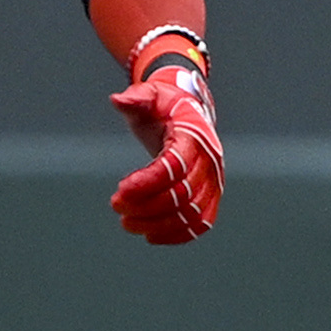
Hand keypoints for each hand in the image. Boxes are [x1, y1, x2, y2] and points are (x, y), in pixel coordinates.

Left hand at [110, 65, 223, 245]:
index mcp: (194, 136)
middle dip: (147, 205)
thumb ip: (135, 98)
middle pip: (182, 194)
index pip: (174, 166)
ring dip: (158, 223)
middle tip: (116, 206)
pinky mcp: (212, 195)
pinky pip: (202, 222)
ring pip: (191, 213)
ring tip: (126, 223)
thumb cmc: (164, 105)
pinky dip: (179, 234)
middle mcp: (210, 161)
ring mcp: (214, 181)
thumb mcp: (149, 95)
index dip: (147, 182)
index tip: (120, 190)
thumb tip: (117, 100)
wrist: (188, 113)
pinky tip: (151, 236)